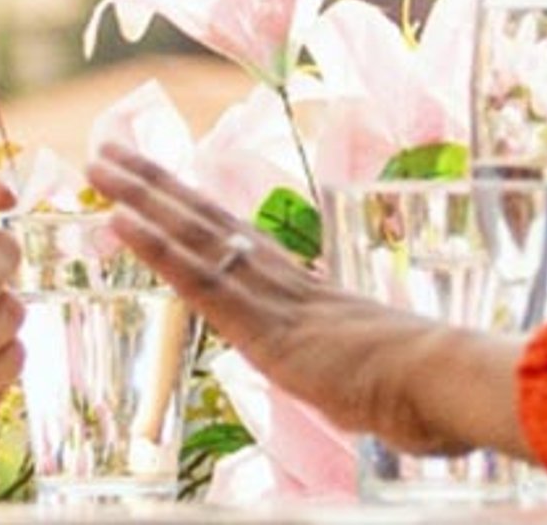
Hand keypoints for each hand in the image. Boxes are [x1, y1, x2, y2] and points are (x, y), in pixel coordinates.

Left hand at [86, 147, 527, 459]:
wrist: (448, 382)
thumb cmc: (428, 389)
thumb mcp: (375, 382)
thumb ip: (358, 381)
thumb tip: (367, 398)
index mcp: (306, 294)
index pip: (237, 243)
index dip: (194, 212)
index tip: (158, 183)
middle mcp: (283, 282)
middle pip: (207, 221)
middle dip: (155, 185)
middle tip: (108, 148)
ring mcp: (272, 298)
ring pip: (195, 236)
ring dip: (141, 199)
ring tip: (98, 165)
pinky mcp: (264, 325)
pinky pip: (201, 280)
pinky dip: (157, 249)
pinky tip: (119, 222)